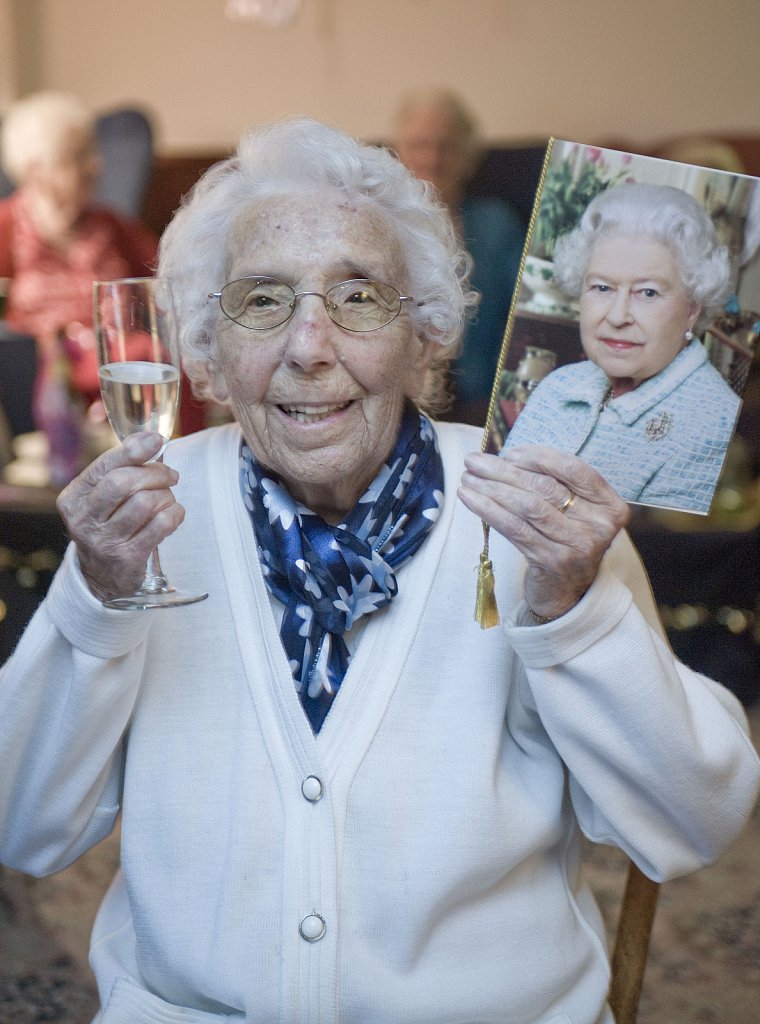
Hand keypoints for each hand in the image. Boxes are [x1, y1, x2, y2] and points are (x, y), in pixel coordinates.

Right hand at [56, 432, 185, 601]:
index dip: (134, 449)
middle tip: (170, 476)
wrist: (102, 577)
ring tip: (168, 499)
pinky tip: (174, 513)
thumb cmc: (108, 526)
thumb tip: (150, 439)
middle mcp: (84, 519)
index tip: (156, 441)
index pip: (105, 466)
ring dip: (166, 496)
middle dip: (155, 473)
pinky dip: (175, 513)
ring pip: (145, 502)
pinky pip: (161, 525)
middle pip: (124, 482)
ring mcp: (104, 540)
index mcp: (74, 498)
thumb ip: (120, 469)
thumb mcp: (101, 499)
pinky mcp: (127, 557)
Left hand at [458, 444, 629, 619]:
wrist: (568, 593)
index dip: (539, 456)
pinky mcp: (551, 561)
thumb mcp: (575, 512)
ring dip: (492, 488)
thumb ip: (556, 485)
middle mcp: (599, 526)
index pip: (574, 469)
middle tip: (474, 460)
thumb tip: (508, 457)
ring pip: (527, 506)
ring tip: (468, 477)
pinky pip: (514, 528)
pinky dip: (488, 509)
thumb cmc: (565, 541)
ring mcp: (577, 546)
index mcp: (611, 506)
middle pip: (546, 487)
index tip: (510, 452)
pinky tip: (470, 498)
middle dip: (504, 470)